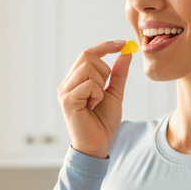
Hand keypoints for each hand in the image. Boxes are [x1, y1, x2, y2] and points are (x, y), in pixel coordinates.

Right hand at [57, 40, 132, 158]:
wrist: (98, 146)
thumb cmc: (103, 122)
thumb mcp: (115, 93)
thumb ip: (118, 74)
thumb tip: (126, 52)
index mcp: (75, 80)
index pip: (88, 53)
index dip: (106, 45)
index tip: (124, 43)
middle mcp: (66, 84)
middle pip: (88, 56)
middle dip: (104, 71)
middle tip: (103, 91)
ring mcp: (65, 92)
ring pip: (88, 68)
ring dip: (100, 84)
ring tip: (97, 101)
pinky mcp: (67, 101)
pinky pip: (88, 84)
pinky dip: (97, 94)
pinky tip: (93, 107)